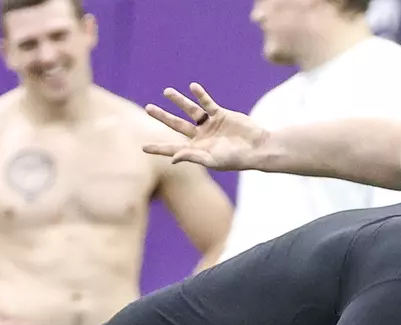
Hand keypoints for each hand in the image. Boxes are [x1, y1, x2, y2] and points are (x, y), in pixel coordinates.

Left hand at [143, 84, 269, 171]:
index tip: (142, 147)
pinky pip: (207, 103)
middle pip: (177, 125)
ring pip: (190, 110)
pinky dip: (200, 95)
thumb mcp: (212, 160)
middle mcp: (201, 137)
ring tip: (166, 91)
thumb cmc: (236, 158)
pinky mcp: (221, 114)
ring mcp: (210, 125)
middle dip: (162, 117)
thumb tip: (172, 157)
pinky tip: (192, 87)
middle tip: (148, 108)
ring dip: (179, 100)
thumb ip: (192, 157)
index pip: (173, 148)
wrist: (257, 147)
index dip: (158, 148)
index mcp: (197, 150)